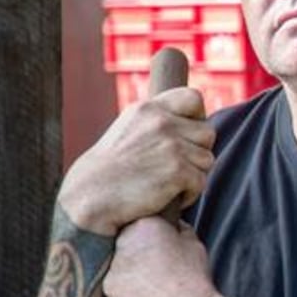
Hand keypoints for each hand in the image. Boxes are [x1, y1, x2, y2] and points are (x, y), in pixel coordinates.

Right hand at [58, 88, 214, 234]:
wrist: (88, 198)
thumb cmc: (107, 171)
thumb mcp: (128, 131)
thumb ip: (157, 123)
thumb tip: (196, 124)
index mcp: (147, 109)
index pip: (193, 97)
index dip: (198, 117)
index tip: (188, 135)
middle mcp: (161, 122)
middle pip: (207, 133)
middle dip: (196, 152)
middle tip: (174, 168)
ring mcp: (171, 145)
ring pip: (207, 159)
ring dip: (193, 175)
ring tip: (167, 184)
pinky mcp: (177, 170)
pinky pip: (201, 182)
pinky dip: (189, 194)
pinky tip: (166, 198)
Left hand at [105, 217, 219, 296]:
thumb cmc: (193, 278)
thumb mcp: (193, 243)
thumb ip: (177, 229)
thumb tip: (171, 226)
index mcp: (146, 225)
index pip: (140, 221)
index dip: (150, 233)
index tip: (159, 241)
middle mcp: (123, 243)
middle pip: (125, 241)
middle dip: (137, 250)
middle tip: (154, 262)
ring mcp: (113, 269)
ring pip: (119, 265)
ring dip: (131, 270)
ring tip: (151, 282)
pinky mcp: (109, 292)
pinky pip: (117, 286)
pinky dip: (128, 289)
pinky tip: (145, 295)